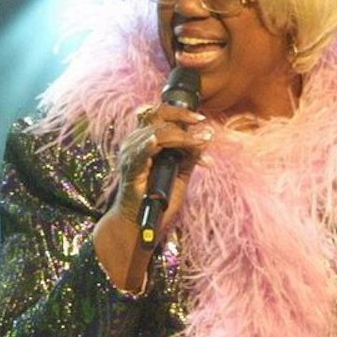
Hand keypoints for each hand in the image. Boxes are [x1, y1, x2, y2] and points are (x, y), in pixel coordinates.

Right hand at [109, 102, 215, 232]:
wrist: (139, 223)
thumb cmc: (157, 199)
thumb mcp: (180, 174)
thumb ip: (190, 156)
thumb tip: (206, 136)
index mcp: (144, 141)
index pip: (159, 115)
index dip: (180, 113)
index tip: (200, 119)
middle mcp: (134, 143)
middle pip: (156, 117)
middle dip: (181, 118)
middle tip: (201, 123)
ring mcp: (130, 155)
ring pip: (155, 133)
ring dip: (180, 136)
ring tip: (197, 142)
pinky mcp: (130, 170)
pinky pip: (140, 152)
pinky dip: (149, 146)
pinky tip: (155, 142)